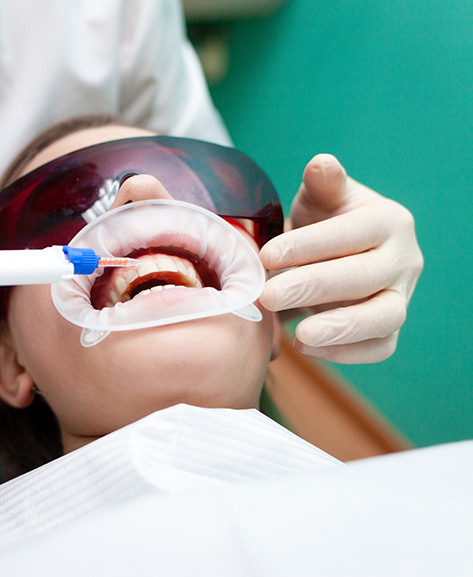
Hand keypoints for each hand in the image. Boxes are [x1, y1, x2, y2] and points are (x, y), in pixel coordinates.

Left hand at [259, 155, 422, 363]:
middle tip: (268, 296)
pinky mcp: (390, 327)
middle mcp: (403, 259)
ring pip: (385, 317)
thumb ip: (323, 184)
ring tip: (299, 335)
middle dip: (314, 287)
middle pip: (365, 277)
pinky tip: (305, 347)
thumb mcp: (321, 198)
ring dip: (341, 329)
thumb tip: (321, 163)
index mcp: (387, 221)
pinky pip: (380, 346)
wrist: (337, 253)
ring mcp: (402, 296)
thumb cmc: (325, 221)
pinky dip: (347, 353)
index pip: (352, 233)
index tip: (266, 256)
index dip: (310, 246)